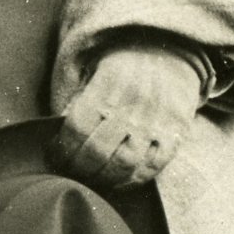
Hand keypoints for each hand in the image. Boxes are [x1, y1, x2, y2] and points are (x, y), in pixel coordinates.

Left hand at [50, 39, 204, 191]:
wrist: (169, 53)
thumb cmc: (122, 69)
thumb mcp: (95, 73)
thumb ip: (78, 103)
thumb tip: (59, 138)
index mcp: (107, 88)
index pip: (77, 129)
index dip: (63, 150)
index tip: (58, 158)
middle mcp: (131, 107)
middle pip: (98, 151)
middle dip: (80, 169)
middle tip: (74, 174)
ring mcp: (155, 122)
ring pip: (124, 163)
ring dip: (104, 179)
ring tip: (95, 180)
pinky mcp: (175, 134)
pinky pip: (153, 166)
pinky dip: (134, 180)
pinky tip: (121, 180)